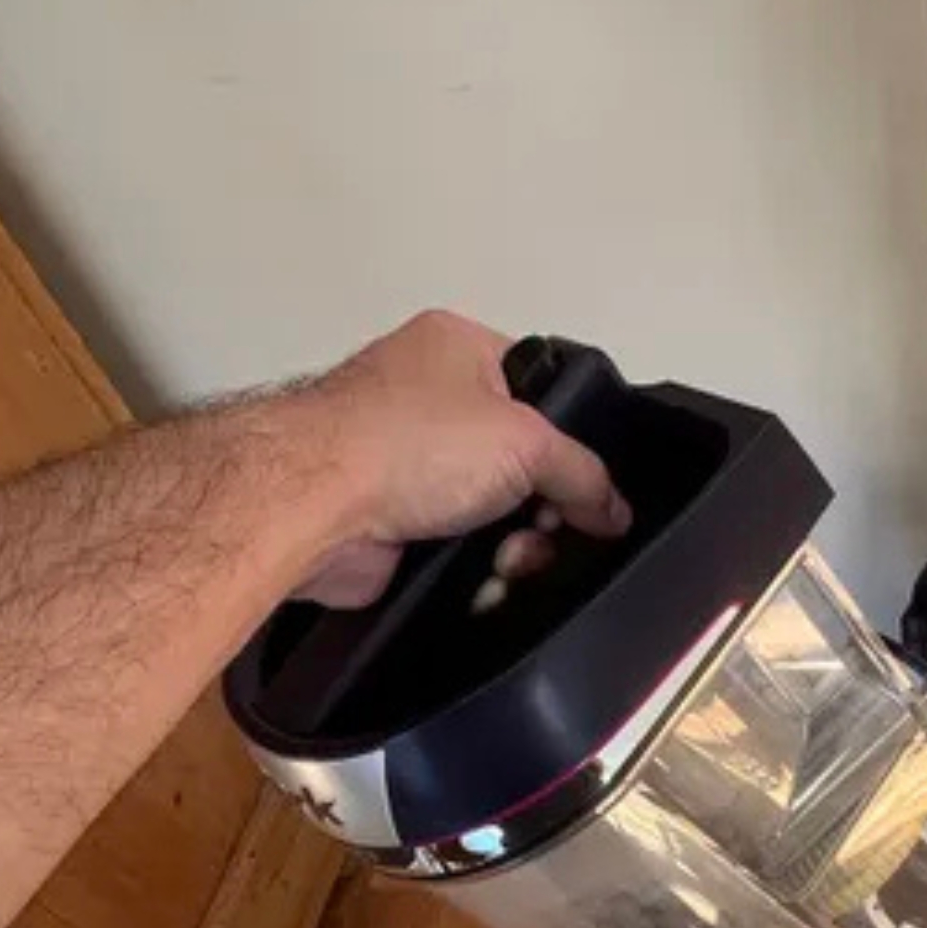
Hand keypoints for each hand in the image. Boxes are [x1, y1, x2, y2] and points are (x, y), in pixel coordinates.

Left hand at [294, 309, 631, 607]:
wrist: (313, 507)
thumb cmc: (405, 441)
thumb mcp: (528, 442)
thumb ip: (585, 475)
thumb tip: (614, 510)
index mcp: (459, 348)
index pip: (542, 385)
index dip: (571, 436)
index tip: (589, 481)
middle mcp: (427, 397)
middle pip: (521, 461)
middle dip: (543, 505)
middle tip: (547, 526)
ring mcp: (404, 462)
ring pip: (494, 512)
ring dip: (513, 543)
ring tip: (509, 557)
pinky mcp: (390, 522)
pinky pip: (459, 551)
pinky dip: (476, 570)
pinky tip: (482, 578)